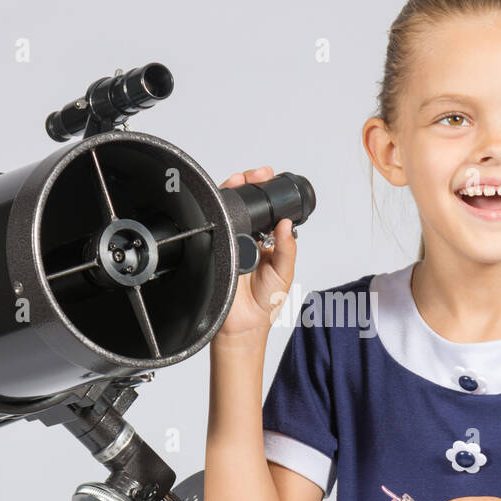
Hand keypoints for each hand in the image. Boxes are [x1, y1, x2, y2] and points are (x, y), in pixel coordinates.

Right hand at [213, 166, 297, 341]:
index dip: (267, 192)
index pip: (266, 210)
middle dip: (248, 183)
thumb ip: (287, 250)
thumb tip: (287, 225)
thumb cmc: (263, 303)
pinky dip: (216, 212)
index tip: (268, 178)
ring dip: (231, 192)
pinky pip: (213, 226)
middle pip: (244, 203)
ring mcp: (228, 241)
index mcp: (266, 240)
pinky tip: (222, 203)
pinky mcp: (213, 247)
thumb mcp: (284, 274)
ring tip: (237, 181)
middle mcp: (247, 237)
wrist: (241, 325)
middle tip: (254, 176)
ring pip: (227, 210)